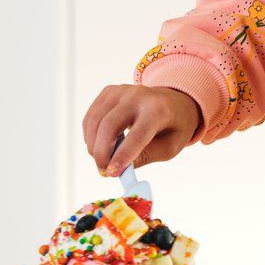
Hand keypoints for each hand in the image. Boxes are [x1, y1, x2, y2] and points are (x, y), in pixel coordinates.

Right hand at [82, 83, 200, 175]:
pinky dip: (90, 135)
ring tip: (103, 160)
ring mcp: (121, 91)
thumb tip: (119, 169)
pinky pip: (91, 116)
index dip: (122, 155)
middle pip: (110, 125)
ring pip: (95, 120)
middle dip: (101, 153)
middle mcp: (138, 95)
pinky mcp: (109, 91)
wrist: (174, 101)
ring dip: (93, 145)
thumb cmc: (173, 126)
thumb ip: (146, 157)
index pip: (137, 134)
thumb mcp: (170, 146)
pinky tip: (100, 145)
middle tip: (104, 171)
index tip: (112, 173)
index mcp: (158, 110)